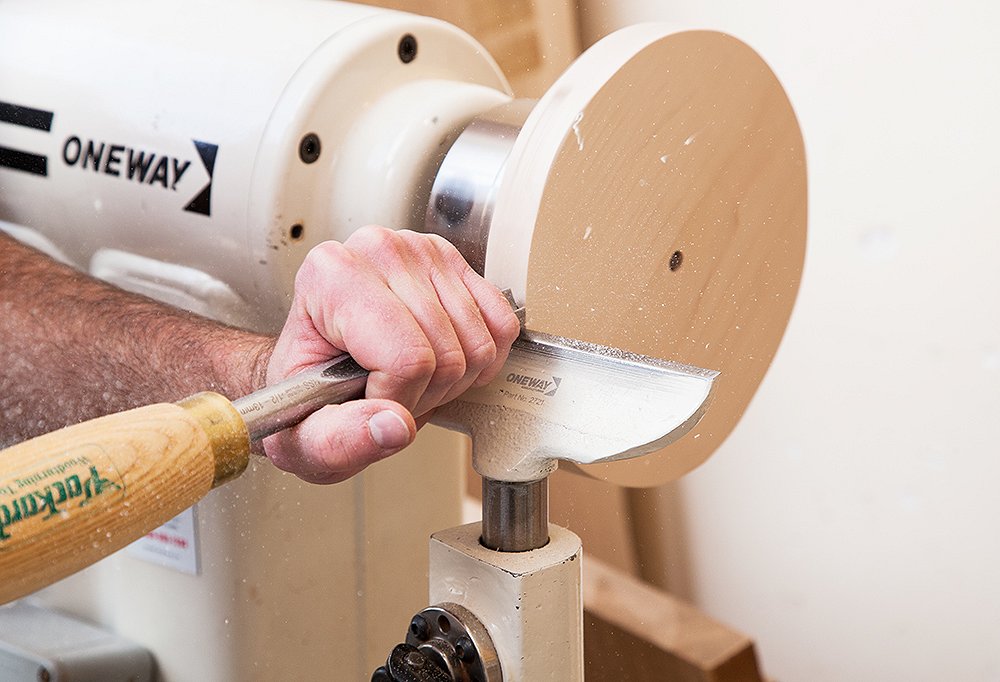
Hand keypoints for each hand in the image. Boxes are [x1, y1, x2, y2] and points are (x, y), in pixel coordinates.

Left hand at [261, 226, 520, 483]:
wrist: (311, 366)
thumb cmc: (307, 396)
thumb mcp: (304, 438)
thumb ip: (340, 441)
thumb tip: (394, 426)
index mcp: (329, 276)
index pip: (405, 358)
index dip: (398, 400)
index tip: (370, 401)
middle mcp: (377, 250)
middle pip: (447, 355)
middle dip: (426, 394)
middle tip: (391, 394)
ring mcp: (422, 251)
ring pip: (479, 346)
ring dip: (453, 381)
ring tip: (410, 377)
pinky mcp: (455, 262)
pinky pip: (501, 326)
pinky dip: (483, 360)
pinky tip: (443, 362)